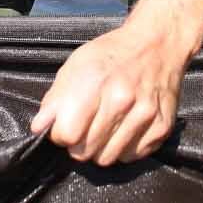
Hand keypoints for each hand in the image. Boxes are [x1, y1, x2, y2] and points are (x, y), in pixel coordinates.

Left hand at [31, 19, 191, 165]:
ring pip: (107, 159)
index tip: (65, 124)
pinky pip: (130, 157)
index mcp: (96, 81)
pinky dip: (124, 148)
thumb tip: (40, 128)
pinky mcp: (162, 127)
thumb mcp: (76, 65)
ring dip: (101, 148)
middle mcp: (122, 99)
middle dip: (79, 143)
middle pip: (85, 151)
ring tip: (105, 127)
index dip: (60, 133)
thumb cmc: (112, 53)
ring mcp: (145, 114)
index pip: (67, 134)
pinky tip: (124, 128)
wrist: (158, 43)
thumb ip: (55, 98)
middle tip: (86, 125)